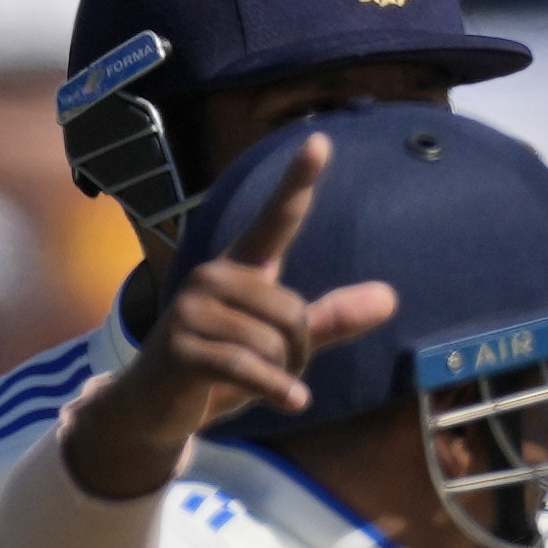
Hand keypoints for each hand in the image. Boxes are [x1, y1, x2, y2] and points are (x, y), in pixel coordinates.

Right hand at [62, 136, 391, 501]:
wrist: (156, 405)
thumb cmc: (222, 369)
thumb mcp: (281, 345)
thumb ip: (331, 321)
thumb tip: (390, 298)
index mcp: (240, 269)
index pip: (275, 220)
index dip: (298, 182)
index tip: (320, 141)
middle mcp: (213, 278)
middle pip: (295, 313)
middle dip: (297, 354)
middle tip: (267, 368)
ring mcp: (191, 309)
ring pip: (276, 345)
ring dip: (280, 375)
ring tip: (250, 381)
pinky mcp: (182, 347)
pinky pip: (252, 368)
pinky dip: (278, 390)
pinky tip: (291, 402)